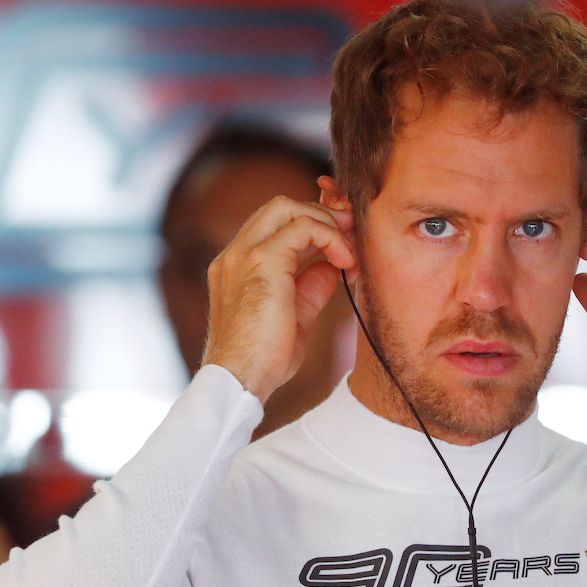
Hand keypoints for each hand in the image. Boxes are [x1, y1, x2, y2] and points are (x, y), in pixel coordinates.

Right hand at [201, 194, 355, 402]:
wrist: (241, 380)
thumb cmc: (263, 360)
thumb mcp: (294, 316)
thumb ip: (309, 286)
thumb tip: (333, 266)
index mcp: (236, 266)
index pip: (273, 226)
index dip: (311, 226)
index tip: (341, 243)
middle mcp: (234, 254)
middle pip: (280, 207)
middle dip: (321, 214)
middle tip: (351, 235)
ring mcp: (243, 254)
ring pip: (288, 207)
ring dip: (328, 224)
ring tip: (350, 251)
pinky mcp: (262, 260)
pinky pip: (303, 227)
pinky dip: (331, 238)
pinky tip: (345, 261)